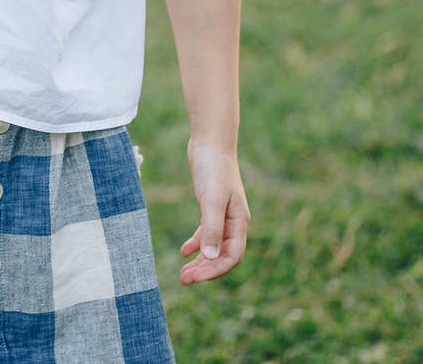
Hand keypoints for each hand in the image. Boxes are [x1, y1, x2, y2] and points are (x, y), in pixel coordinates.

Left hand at [179, 138, 248, 284]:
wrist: (210, 142)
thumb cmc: (214, 169)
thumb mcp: (212, 199)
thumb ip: (211, 227)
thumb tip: (209, 256)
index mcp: (239, 222)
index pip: (231, 256)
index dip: (214, 270)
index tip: (195, 278)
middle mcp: (233, 222)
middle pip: (221, 255)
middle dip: (205, 270)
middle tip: (184, 280)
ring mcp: (222, 215)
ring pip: (212, 246)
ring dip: (199, 260)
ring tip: (183, 273)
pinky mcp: (210, 206)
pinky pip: (205, 231)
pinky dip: (195, 243)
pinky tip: (184, 251)